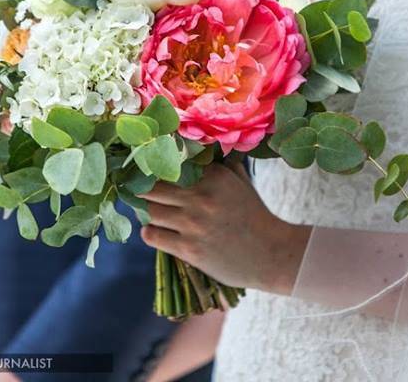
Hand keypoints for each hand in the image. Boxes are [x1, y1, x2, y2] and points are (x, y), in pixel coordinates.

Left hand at [140, 162, 309, 294]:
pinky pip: (152, 235)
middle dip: (140, 187)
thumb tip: (198, 152)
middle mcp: (200, 196)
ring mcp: (193, 223)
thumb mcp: (240, 183)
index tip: (142, 168)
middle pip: (151, 186)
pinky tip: (154, 230)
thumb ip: (219, 166)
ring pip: (148, 210)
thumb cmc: (254, 216)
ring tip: (147, 210)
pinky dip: (149, 232)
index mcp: (213, 176)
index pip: (169, 163)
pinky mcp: (189, 249)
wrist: (272, 254)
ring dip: (144, 210)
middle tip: (135, 189)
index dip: (152, 166)